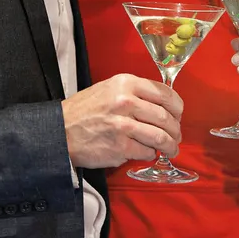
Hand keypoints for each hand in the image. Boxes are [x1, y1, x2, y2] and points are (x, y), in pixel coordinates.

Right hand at [62, 73, 183, 168]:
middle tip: (176, 135)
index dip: (177, 107)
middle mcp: (126, 102)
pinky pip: (146, 151)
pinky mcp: (120, 147)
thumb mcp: (109, 89)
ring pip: (160, 137)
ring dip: (170, 145)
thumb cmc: (84, 111)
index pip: (164, 93)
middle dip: (176, 129)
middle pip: (165, 117)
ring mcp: (123, 125)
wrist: (59, 131)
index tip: (178, 114)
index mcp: (125, 83)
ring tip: (171, 148)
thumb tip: (163, 105)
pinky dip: (151, 154)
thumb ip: (135, 93)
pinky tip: (148, 153)